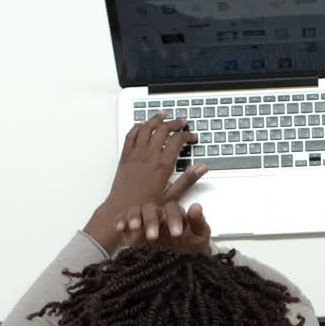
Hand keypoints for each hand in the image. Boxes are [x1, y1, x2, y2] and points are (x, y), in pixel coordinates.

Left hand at [84, 113, 198, 252]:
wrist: (121, 210)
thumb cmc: (145, 207)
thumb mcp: (172, 196)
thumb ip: (188, 179)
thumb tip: (203, 168)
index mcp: (162, 165)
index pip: (177, 140)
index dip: (186, 135)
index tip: (191, 137)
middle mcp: (149, 156)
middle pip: (163, 130)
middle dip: (174, 123)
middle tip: (181, 122)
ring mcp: (135, 154)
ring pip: (146, 128)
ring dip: (156, 119)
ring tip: (163, 115)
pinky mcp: (125, 156)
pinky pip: (131, 135)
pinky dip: (138, 127)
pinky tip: (143, 124)